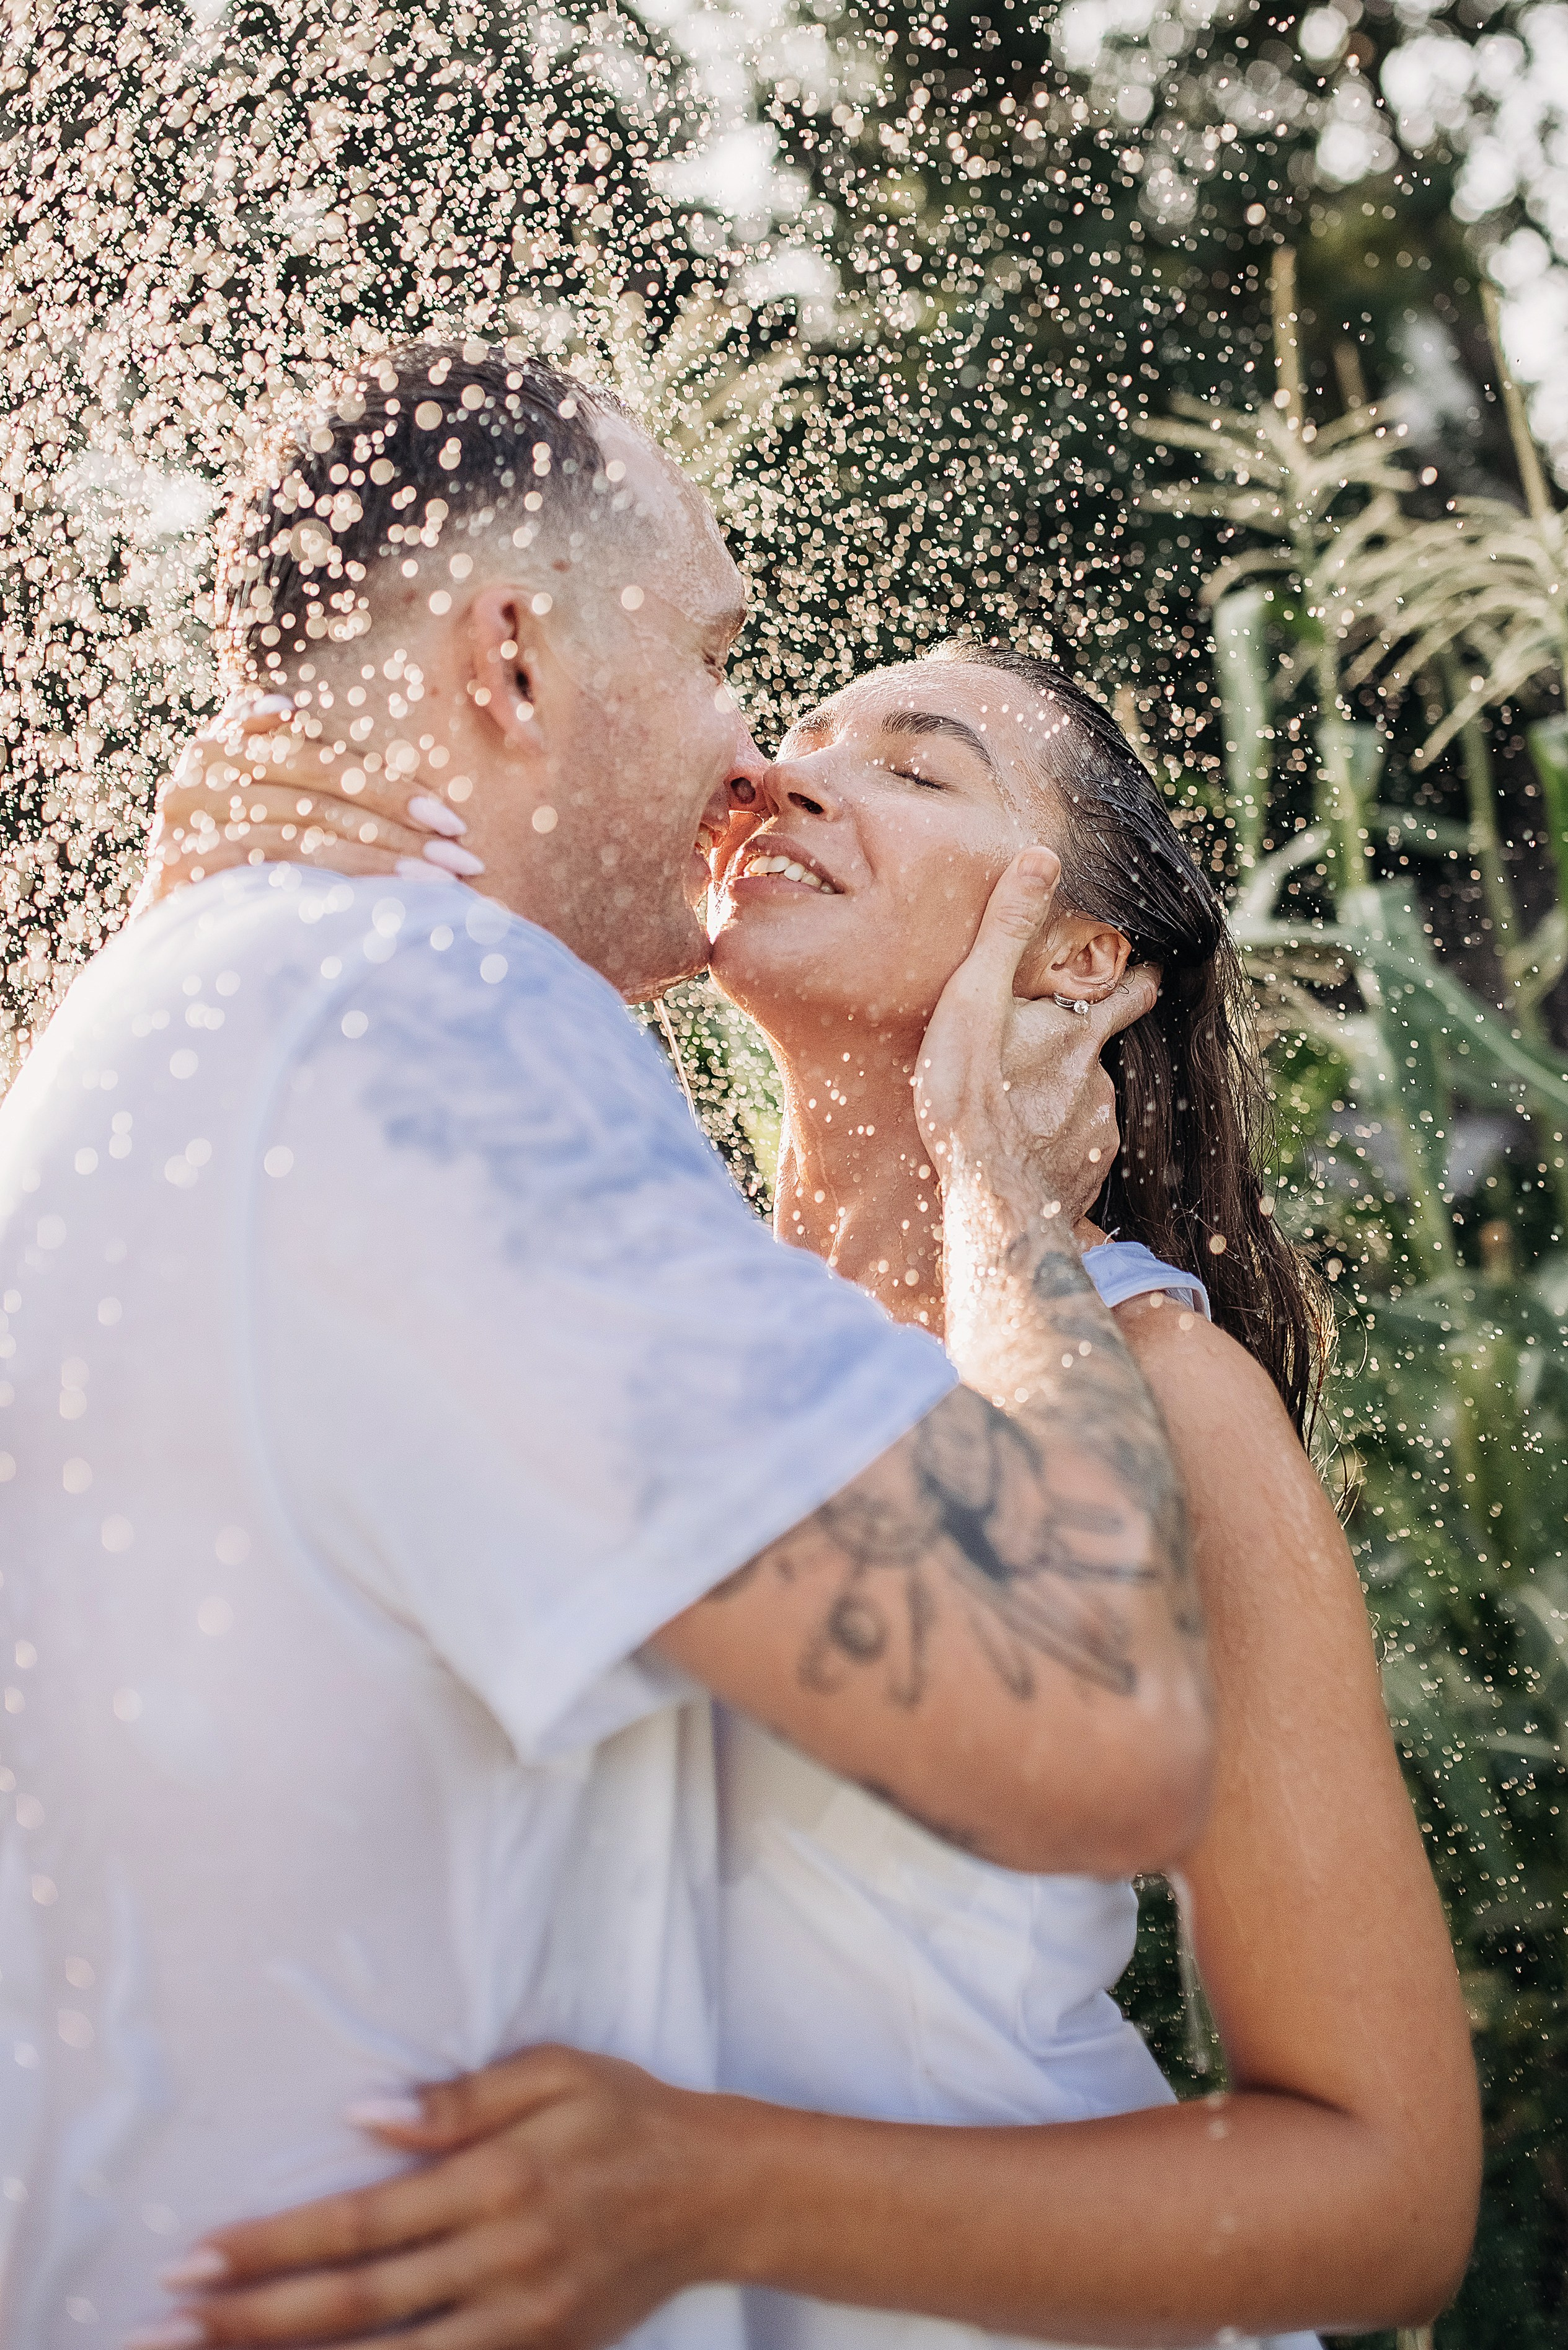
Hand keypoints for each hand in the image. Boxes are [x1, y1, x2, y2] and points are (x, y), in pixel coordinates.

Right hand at [138, 701, 481, 908]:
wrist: (169, 951)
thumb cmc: (240, 878)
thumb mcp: (270, 814)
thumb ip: (296, 773)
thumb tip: (323, 731)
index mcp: (225, 743)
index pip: (325, 758)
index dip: (392, 788)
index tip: (452, 819)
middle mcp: (199, 771)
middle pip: (321, 794)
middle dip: (401, 826)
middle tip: (463, 857)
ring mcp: (187, 818)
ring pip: (306, 833)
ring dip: (383, 861)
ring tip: (442, 887)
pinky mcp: (183, 865)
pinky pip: (279, 870)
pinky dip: (338, 883)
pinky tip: (381, 900)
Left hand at [147, 2047, 741, 2349]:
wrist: (720, 2193)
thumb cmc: (628, 2117)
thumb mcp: (555, 2072)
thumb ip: (459, 2100)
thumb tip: (363, 2116)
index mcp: (495, 2182)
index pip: (358, 2222)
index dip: (271, 2246)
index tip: (193, 2258)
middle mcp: (499, 2261)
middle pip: (353, 2305)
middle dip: (250, 2320)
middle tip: (163, 2327)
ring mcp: (520, 2323)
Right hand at [912, 850, 1157, 1230]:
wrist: (991, 1203)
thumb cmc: (971, 1100)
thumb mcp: (974, 1001)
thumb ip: (1005, 932)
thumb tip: (1042, 857)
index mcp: (1077, 1032)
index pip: (1130, 993)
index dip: (1141, 979)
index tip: (1151, 972)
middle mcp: (1099, 1080)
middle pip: (1094, 1056)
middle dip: (1073, 1055)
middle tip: (1037, 1060)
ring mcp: (1098, 1133)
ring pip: (1082, 1108)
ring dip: (1055, 1108)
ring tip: (1013, 1118)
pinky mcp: (1089, 1177)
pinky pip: (1075, 1156)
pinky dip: (1054, 1152)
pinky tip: (1021, 1159)